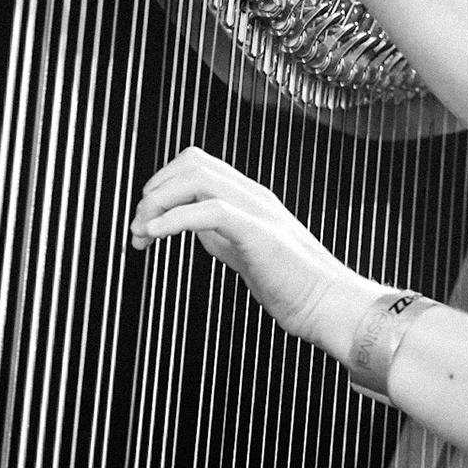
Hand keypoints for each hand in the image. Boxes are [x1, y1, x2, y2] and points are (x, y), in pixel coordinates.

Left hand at [129, 146, 383, 353]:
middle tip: (137, 230)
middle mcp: (253, 195)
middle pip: (190, 161)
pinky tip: (154, 234)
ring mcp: (258, 210)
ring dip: (157, 203)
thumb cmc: (291, 285)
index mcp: (250, 196)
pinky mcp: (259, 233)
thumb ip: (219, 232)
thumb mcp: (246, 250)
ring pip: (195, 177)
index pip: (196, 163)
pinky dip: (172, 219)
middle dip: (153, 191)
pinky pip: (208, 210)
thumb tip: (185, 223)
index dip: (162, 185)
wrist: (329, 305)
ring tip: (142, 235)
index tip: (144, 221)